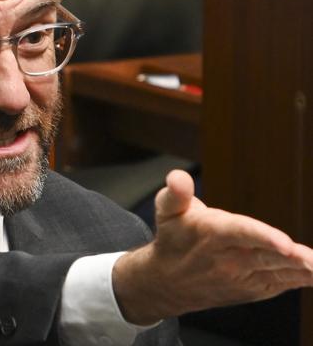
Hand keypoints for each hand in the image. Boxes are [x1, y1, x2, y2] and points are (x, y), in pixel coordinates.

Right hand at [112, 170, 312, 324]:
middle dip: (294, 257)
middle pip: (266, 256)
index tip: (286, 244)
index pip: (241, 234)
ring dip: (304, 270)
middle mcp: (229, 259)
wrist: (169, 283)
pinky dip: (302, 279)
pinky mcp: (254, 288)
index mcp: (211, 235)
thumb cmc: (173, 239)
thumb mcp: (167, 211)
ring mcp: (243, 277)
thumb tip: (178, 177)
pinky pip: (282, 283)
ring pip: (278, 272)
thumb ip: (176, 192)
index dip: (264, 237)